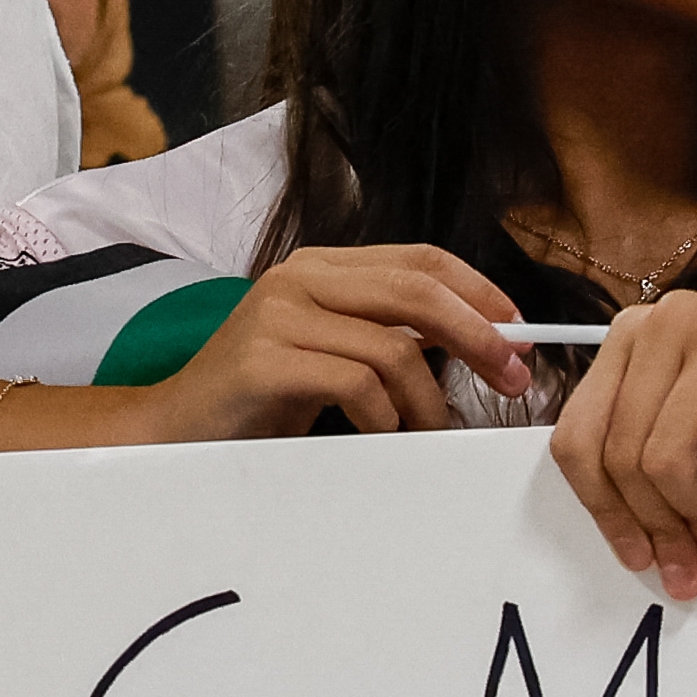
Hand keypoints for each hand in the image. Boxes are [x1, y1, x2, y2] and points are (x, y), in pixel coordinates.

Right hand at [124, 246, 531, 444]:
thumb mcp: (335, 354)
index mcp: (323, 268)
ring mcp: (277, 315)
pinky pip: (355, 384)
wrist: (174, 431)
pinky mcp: (262, 361)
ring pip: (393, 348)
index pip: (421, 260)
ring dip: (428, 401)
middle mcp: (299, 278)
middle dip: (479, 337)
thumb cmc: (265, 400)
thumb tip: (484, 344)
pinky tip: (381, 436)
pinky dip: (384, 417)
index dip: (480, 292)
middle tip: (511, 379)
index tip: (521, 332)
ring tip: (428, 432)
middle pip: (418, 292)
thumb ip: (389, 335)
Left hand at [550, 294, 696, 593]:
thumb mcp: (685, 411)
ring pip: (667, 459)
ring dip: (696, 520)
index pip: (579, 436)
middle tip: (687, 568)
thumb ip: (640, 449)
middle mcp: (667, 323)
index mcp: (629, 335)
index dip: (603, 510)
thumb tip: (630, 541)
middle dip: (657, 528)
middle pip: (624, 456)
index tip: (635, 554)